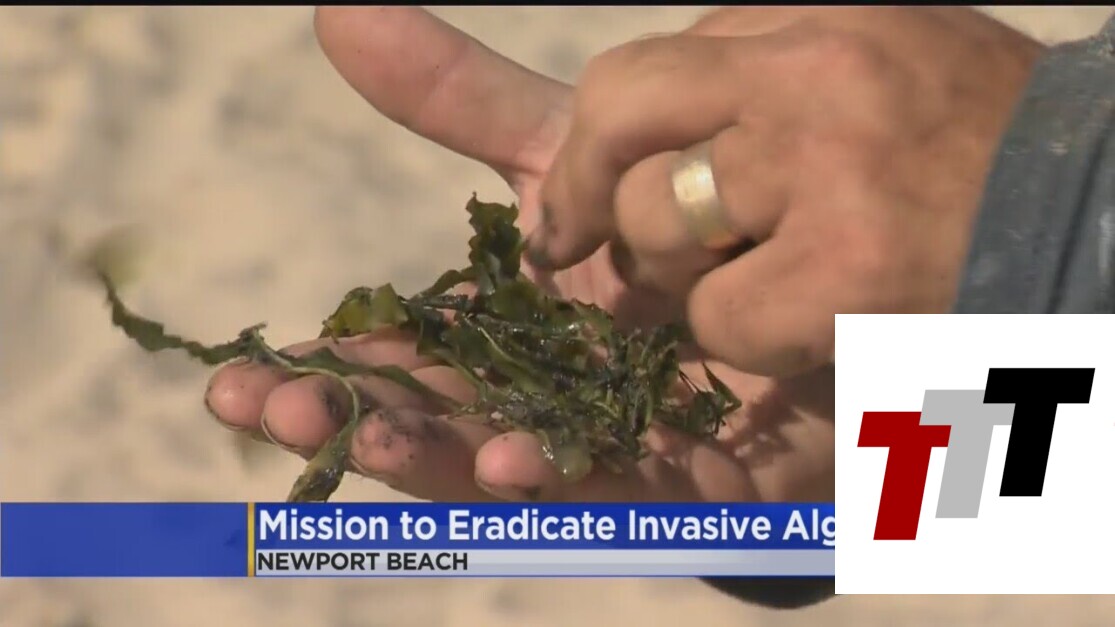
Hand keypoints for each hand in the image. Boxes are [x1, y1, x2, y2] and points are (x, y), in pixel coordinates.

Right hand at [204, 6, 833, 502]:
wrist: (795, 246)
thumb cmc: (663, 218)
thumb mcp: (555, 154)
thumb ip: (456, 102)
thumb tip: (336, 11)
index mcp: (493, 334)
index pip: (387, 361)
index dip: (316, 373)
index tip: (233, 382)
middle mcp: (538, 392)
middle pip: (434, 418)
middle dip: (352, 423)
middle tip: (275, 412)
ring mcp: (612, 437)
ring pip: (511, 460)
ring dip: (437, 458)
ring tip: (376, 438)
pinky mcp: (696, 476)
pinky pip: (630, 486)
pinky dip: (571, 478)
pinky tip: (517, 458)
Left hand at [528, 6, 1043, 377]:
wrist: (1090, 221)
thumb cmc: (968, 152)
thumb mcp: (864, 64)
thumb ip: (752, 74)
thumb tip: (625, 123)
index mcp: (810, 22)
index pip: (638, 71)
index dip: (593, 145)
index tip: (577, 196)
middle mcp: (814, 74)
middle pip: (618, 120)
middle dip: (583, 194)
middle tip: (578, 245)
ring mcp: (832, 166)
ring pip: (656, 223)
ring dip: (679, 277)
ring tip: (756, 279)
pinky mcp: (853, 266)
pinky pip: (720, 315)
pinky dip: (746, 339)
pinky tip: (812, 325)